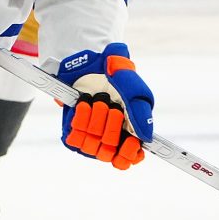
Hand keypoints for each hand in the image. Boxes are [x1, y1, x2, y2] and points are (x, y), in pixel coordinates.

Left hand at [56, 43, 153, 169]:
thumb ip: (141, 115)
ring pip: (92, 147)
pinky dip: (80, 120)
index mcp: (128, 132)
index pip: (128, 159)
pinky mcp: (72, 128)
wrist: (91, 60)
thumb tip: (146, 139)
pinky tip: (84, 104)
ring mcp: (89, 134)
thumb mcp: (134, 91)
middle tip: (113, 107)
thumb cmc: (116, 75)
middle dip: (112, 128)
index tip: (130, 142)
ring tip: (98, 102)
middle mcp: (108, 136)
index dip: (128, 155)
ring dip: (96, 122)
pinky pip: (74, 138)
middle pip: (109, 153)